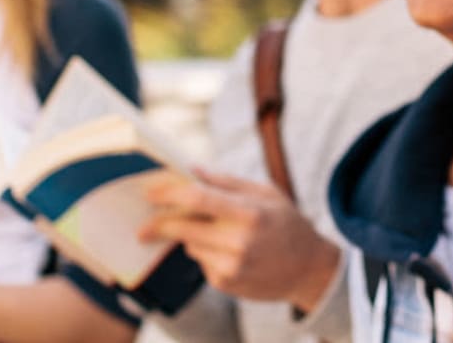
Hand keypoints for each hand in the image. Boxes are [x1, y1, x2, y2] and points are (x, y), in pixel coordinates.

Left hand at [138, 167, 341, 312]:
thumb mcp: (266, 193)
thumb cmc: (288, 224)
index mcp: (249, 212)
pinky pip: (200, 262)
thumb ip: (227, 182)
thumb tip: (192, 170)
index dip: (168, 194)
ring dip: (190, 237)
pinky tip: (229, 252)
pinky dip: (205, 253)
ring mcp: (231, 266)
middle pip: (183, 228)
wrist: (309, 270)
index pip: (197, 199)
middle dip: (159, 224)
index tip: (150, 192)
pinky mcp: (226, 283)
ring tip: (218, 233)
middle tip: (142, 225)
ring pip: (190, 245)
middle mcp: (239, 241)